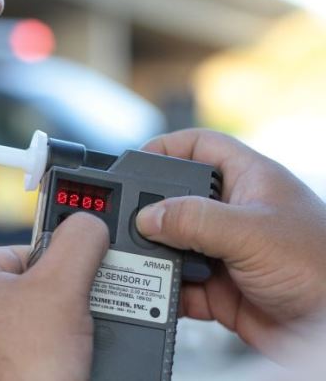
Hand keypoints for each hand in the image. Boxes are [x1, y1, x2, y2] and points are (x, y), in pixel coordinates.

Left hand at [0, 213, 107, 380]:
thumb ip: (79, 242)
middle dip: (59, 305)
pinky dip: (36, 363)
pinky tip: (53, 369)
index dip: (62, 262)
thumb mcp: (62, 288)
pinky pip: (12, 361)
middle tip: (83, 318)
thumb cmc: (17, 371)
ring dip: (51, 336)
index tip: (85, 277)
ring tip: (72, 348)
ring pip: (20, 330)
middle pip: (25, 293)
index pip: (24, 252)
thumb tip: (89, 223)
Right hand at [135, 129, 325, 357]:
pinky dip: (166, 291)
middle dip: (153, 211)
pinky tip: (162, 293)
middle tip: (133, 222)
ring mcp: (225, 251)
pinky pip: (180, 284)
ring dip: (157, 255)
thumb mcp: (252, 232)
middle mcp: (234, 212)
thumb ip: (195, 220)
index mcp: (249, 180)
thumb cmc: (322, 267)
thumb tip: (148, 217)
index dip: (167, 147)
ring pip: (174, 244)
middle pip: (178, 198)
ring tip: (145, 261)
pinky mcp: (220, 287)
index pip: (200, 146)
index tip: (135, 162)